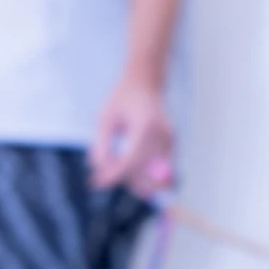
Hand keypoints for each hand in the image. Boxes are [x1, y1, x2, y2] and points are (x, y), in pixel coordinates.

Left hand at [88, 74, 174, 198]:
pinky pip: (163, 173)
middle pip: (145, 173)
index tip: (96, 181)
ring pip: (158, 178)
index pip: (131, 161)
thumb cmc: (122, 100)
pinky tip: (129, 176)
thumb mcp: (105, 119)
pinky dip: (147, 179)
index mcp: (146, 126)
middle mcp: (162, 135)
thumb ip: (100, 145)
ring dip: (137, 184)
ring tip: (117, 175)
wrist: (145, 85)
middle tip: (101, 178)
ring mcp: (170, 142)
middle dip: (123, 180)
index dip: (113, 175)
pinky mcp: (172, 146)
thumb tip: (98, 170)